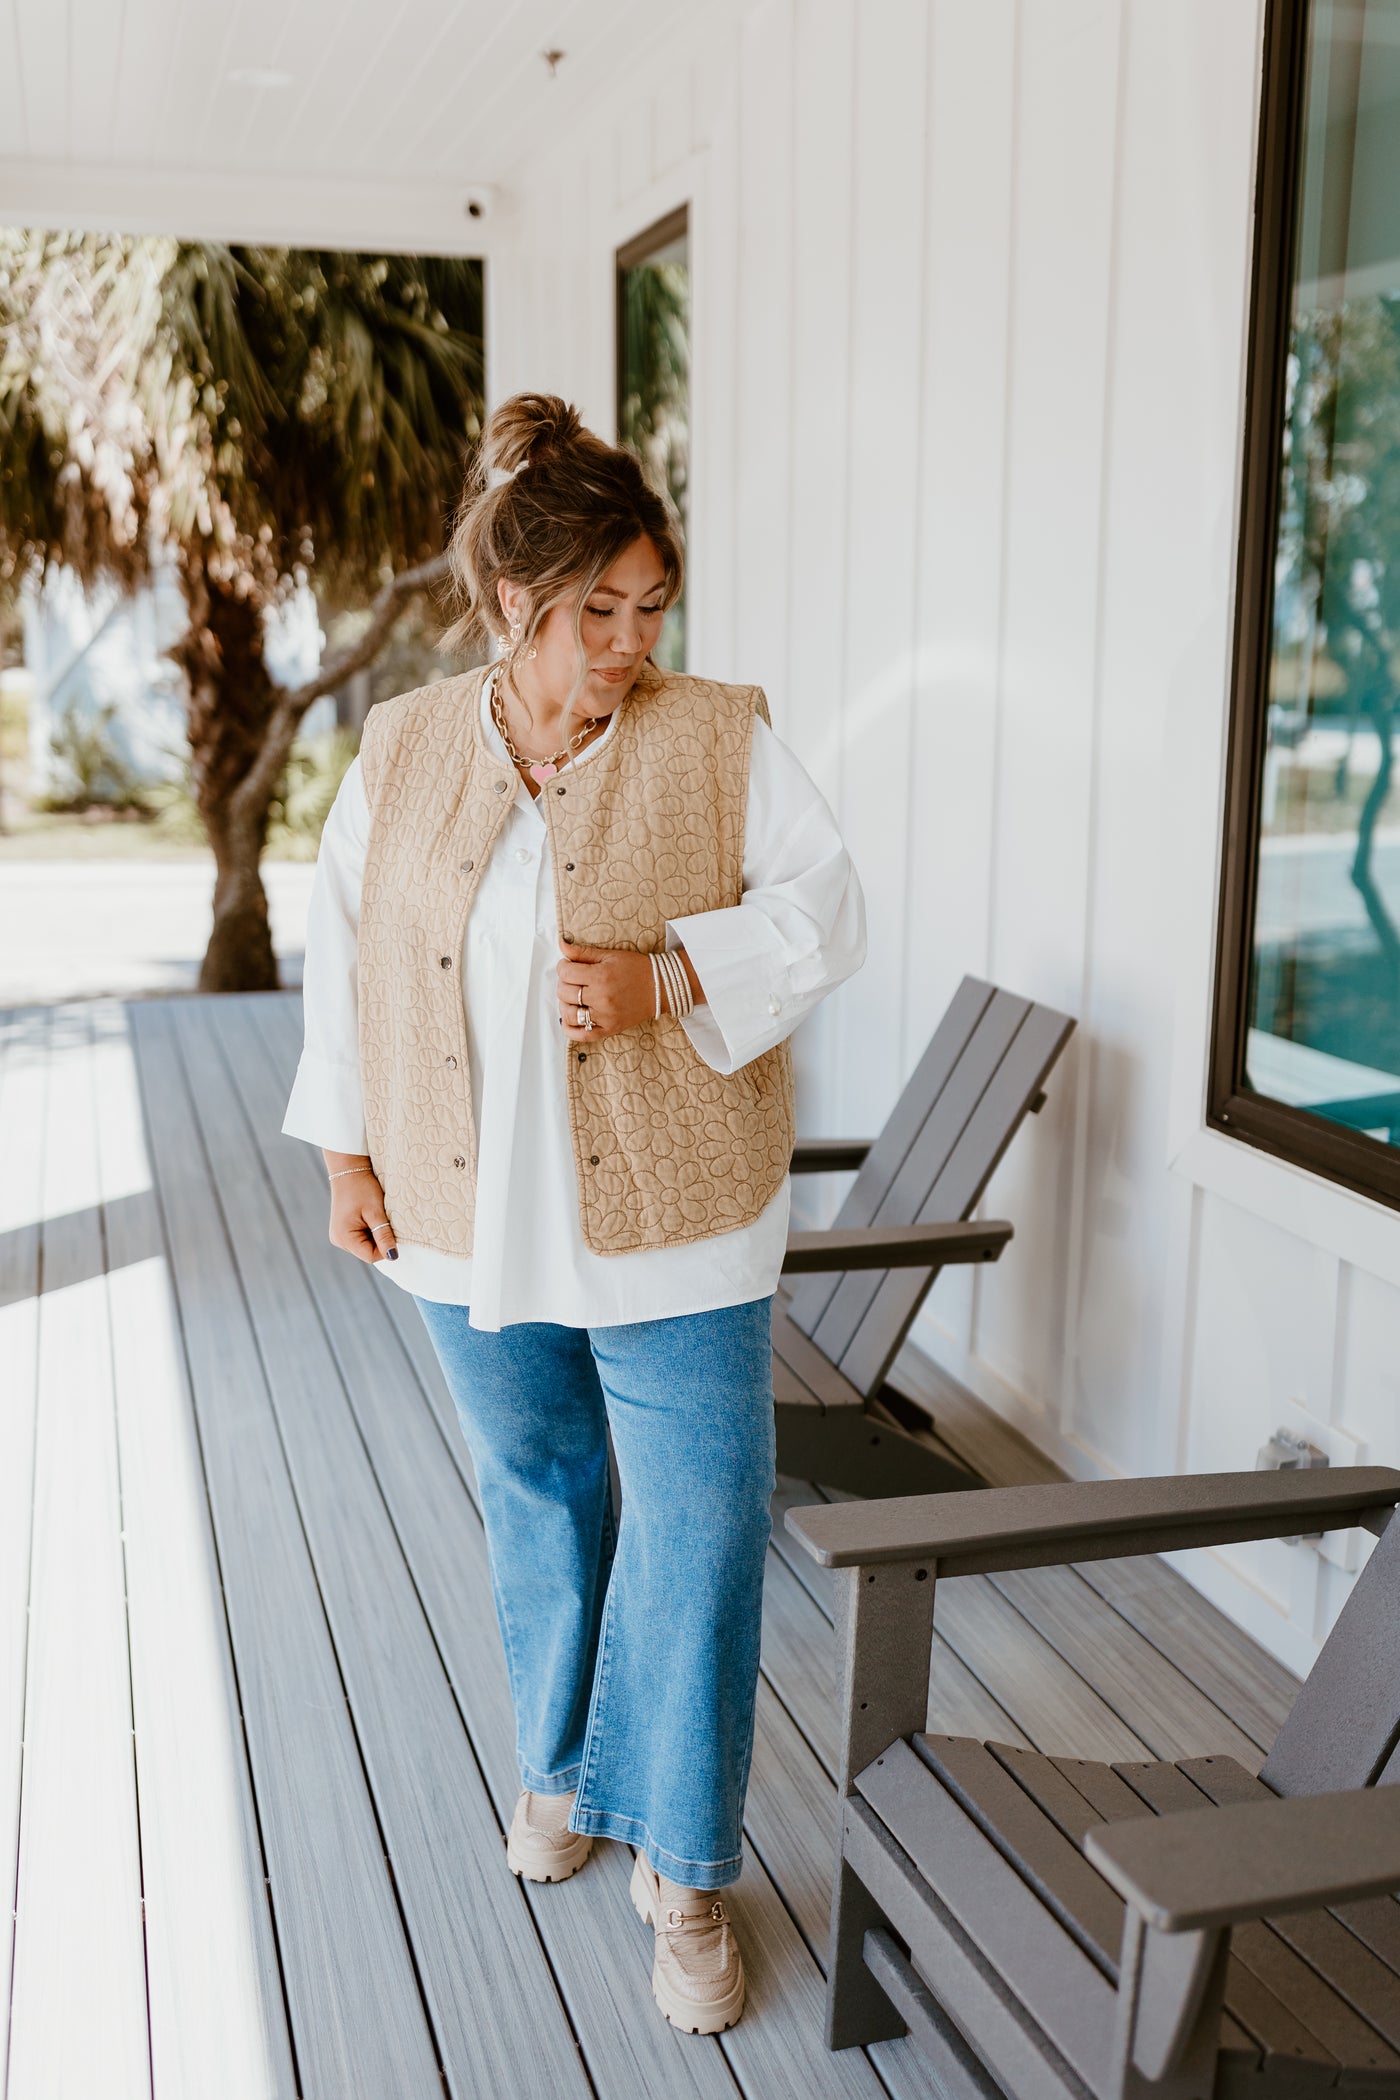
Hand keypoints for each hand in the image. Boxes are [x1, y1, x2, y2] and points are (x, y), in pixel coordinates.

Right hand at [324, 1153, 398, 1263]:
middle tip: (384, 1219)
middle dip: (381, 1239)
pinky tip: (371, 1216)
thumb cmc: (362, 1187)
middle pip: (368, 1252)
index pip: (371, 1256)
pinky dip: (370, 1230)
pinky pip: (362, 1237)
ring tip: (376, 1215)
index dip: (386, 1248)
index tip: (394, 1231)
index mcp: (344, 1238)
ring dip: (376, 1234)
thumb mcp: (376, 1212)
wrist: (349, 1169)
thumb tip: (393, 1256)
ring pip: (366, 1245)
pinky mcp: (343, 1229)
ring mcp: (339, 1235)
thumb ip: (383, 1235)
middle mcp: (338, 1240)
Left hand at [556, 940, 701, 1039]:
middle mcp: (601, 998)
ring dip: (565, 1004)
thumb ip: (582, 952)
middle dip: (564, 983)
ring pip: (568, 1014)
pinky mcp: (609, 1029)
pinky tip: (569, 1019)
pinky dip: (569, 1029)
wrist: (660, 987)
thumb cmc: (636, 969)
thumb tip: (561, 944)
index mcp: (600, 976)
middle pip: (564, 992)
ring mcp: (604, 1016)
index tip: (568, 965)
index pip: (565, 973)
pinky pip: (581, 1035)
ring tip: (572, 997)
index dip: (563, 966)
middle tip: (573, 979)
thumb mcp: (609, 955)